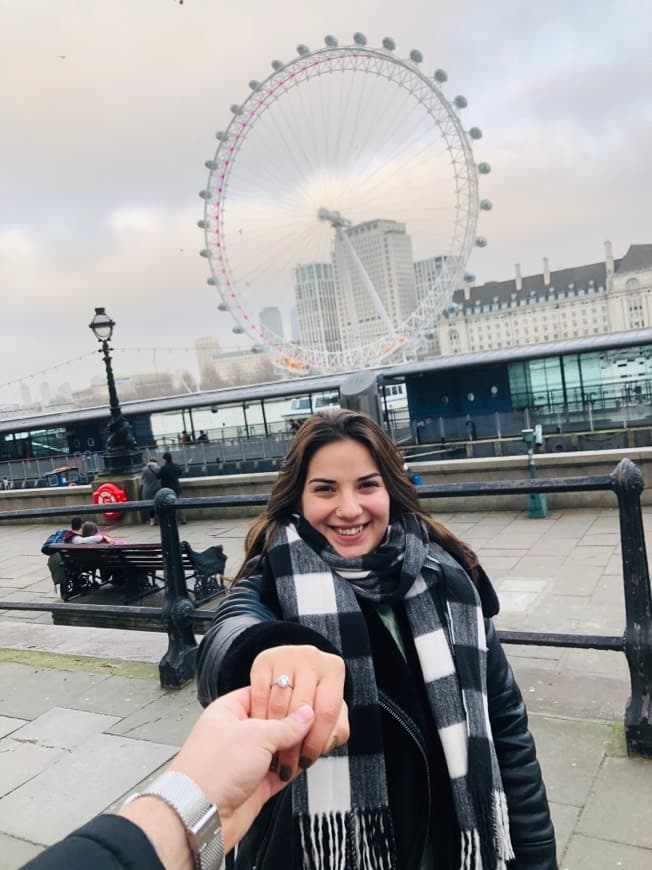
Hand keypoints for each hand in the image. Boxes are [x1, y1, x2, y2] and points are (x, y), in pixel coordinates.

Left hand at [167, 687, 314, 850]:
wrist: (198, 814)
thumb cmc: (210, 770)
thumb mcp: (255, 735)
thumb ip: (285, 725)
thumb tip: (305, 716)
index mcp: (229, 711)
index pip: (262, 694)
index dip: (284, 696)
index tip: (305, 698)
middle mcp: (237, 734)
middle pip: (273, 723)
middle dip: (294, 724)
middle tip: (315, 720)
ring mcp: (245, 760)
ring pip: (279, 749)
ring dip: (295, 748)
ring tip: (316, 740)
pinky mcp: (254, 785)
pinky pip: (280, 772)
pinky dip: (293, 768)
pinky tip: (306, 760)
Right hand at [250, 645, 348, 782]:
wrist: (291, 664)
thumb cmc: (313, 694)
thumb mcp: (329, 708)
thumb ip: (335, 727)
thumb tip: (327, 741)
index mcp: (333, 669)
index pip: (327, 713)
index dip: (316, 742)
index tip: (306, 762)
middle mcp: (312, 658)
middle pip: (301, 710)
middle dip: (292, 744)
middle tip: (286, 765)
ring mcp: (287, 656)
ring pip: (279, 704)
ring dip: (273, 735)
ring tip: (273, 755)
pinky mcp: (264, 660)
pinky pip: (259, 695)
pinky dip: (259, 718)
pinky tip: (261, 733)